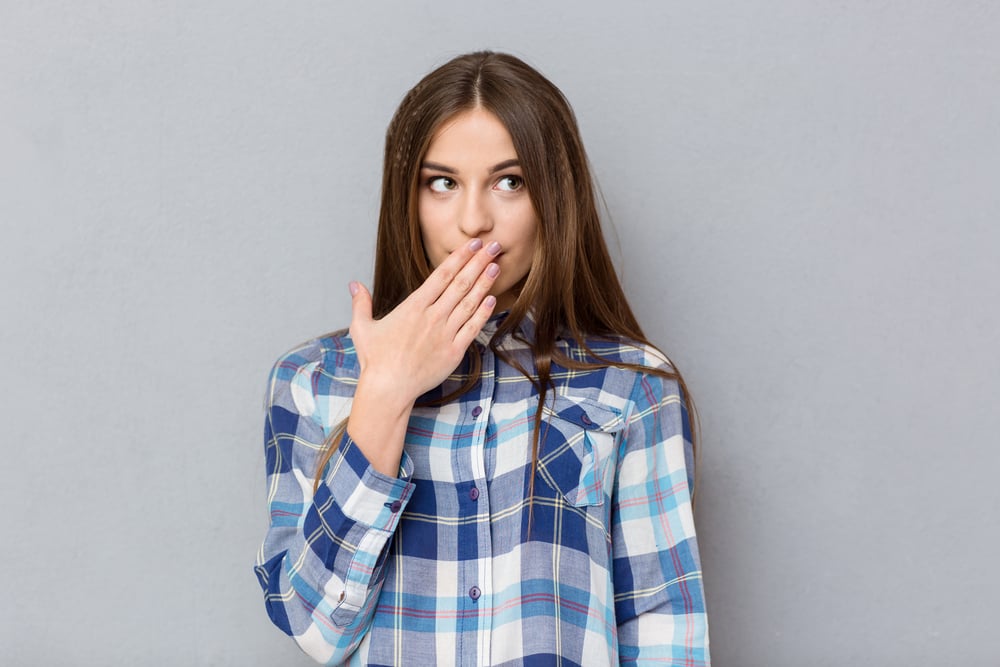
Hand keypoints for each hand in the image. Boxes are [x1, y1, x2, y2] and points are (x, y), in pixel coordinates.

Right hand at [344, 239, 500, 470]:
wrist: (388, 388)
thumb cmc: (375, 360)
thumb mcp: (362, 328)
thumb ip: (361, 303)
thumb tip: (354, 284)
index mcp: (413, 307)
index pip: (442, 275)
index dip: (460, 257)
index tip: (473, 244)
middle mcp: (432, 316)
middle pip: (460, 284)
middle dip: (478, 262)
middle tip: (494, 246)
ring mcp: (445, 334)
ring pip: (469, 303)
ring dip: (485, 283)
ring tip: (496, 266)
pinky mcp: (453, 352)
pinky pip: (472, 328)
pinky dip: (483, 313)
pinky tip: (492, 300)